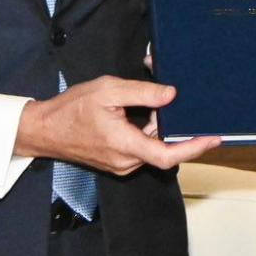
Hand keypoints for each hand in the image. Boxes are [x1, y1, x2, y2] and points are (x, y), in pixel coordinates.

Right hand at [17, 76, 221, 175]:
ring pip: (151, 147)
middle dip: (169, 124)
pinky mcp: (117, 163)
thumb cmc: (71, 110)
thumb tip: (171, 95)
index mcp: (125, 144)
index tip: (212, 138)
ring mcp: (121, 165)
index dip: (193, 148)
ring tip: (144, 102)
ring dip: (155, 126)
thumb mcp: (107, 90)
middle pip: (162, 147)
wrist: (44, 130)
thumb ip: (142, 92)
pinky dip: (144, 132)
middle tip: (166, 99)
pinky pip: (140, 149)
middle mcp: (126, 161)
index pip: (168, 155)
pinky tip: (134, 113)